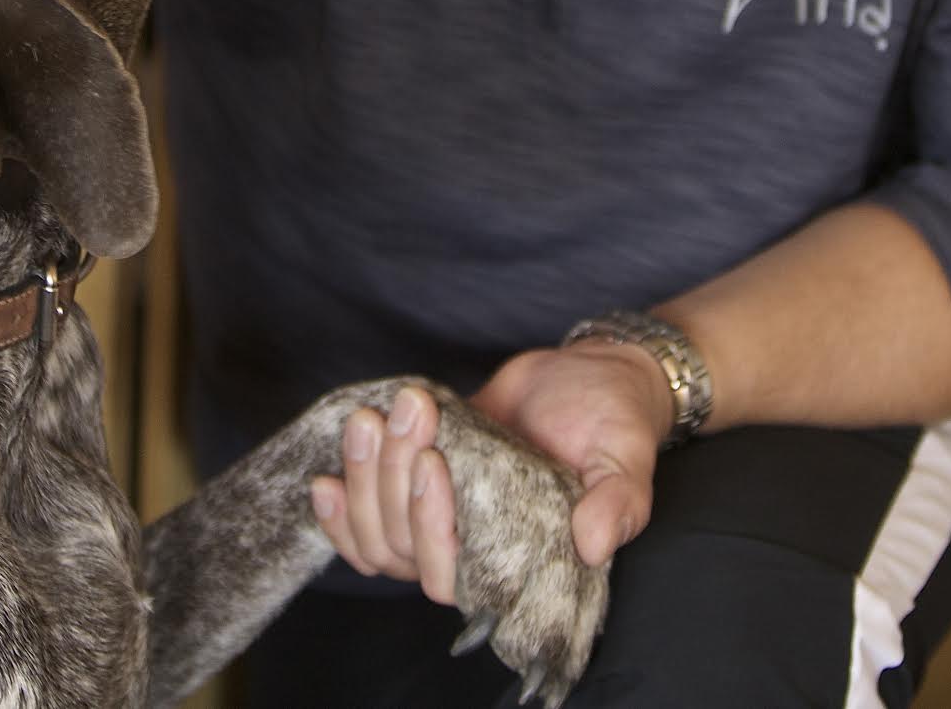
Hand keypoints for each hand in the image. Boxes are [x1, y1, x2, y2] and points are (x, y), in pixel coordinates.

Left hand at [309, 343, 673, 599]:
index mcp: (517, 553)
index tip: (431, 459)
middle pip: (400, 549)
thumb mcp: (626, 459)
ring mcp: (440, 513)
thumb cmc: (614, 423)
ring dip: (362, 477)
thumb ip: (618, 504)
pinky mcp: (420, 479)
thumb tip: (594, 544)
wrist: (592, 376)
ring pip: (375, 532)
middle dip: (388, 482)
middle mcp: (473, 544)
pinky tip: (324, 476)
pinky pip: (365, 515)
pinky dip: (339, 504)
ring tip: (372, 417)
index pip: (451, 575)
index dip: (429, 527)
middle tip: (406, 415)